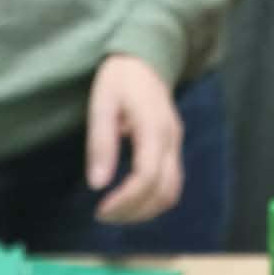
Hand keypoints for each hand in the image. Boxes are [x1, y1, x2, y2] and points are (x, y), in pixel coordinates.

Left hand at [86, 55, 183, 223]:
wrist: (144, 59)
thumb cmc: (120, 79)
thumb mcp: (102, 104)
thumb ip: (101, 143)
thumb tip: (97, 184)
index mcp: (154, 127)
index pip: (147, 177)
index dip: (125, 200)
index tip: (101, 209)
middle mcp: (171, 140)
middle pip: (163, 192)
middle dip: (133, 212)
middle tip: (103, 215)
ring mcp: (176, 146)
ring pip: (171, 194)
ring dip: (144, 212)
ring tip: (115, 212)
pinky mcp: (173, 151)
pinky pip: (170, 186)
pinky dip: (151, 202)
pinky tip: (129, 201)